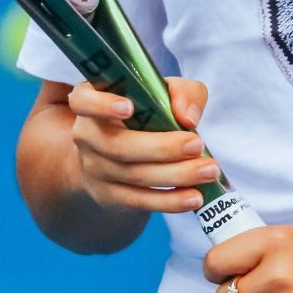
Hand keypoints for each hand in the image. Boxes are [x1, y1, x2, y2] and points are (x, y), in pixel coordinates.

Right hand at [67, 75, 215, 215]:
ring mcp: (94, 168)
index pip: (84, 101)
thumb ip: (181, 92)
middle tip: (197, 145)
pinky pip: (139, 201)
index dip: (103, 105)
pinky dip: (170, 201)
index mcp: (92, 100)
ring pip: (134, 175)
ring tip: (209, 170)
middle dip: (161, 148)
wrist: (120, 152)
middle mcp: (87, 135)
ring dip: (176, 175)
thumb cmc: (145, 111)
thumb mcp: (162, 91)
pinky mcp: (109, 196)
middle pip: (118, 146)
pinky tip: (195, 197)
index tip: (129, 107)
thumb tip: (188, 118)